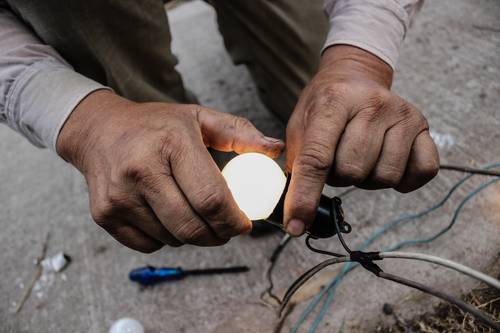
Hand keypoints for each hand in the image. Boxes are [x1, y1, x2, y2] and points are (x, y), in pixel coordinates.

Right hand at [57, 90, 283, 251]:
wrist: (98, 131)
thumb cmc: (154, 125)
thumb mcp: (199, 117)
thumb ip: (240, 133)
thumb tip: (276, 150)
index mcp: (171, 143)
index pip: (211, 199)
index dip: (234, 220)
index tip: (244, 224)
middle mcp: (140, 170)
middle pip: (192, 227)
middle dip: (218, 236)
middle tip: (226, 228)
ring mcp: (119, 196)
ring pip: (173, 239)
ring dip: (193, 236)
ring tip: (195, 214)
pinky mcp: (104, 215)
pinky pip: (149, 245)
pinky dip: (167, 238)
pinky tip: (168, 216)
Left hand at [284, 45, 438, 235]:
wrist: (355, 76)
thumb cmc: (324, 106)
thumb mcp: (299, 125)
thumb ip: (297, 163)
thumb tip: (295, 213)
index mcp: (333, 102)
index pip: (317, 158)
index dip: (304, 196)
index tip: (295, 225)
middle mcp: (372, 104)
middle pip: (351, 172)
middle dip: (337, 176)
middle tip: (336, 157)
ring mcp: (402, 115)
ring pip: (383, 178)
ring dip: (366, 178)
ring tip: (359, 155)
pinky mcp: (424, 127)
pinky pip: (420, 173)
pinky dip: (402, 180)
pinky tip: (385, 163)